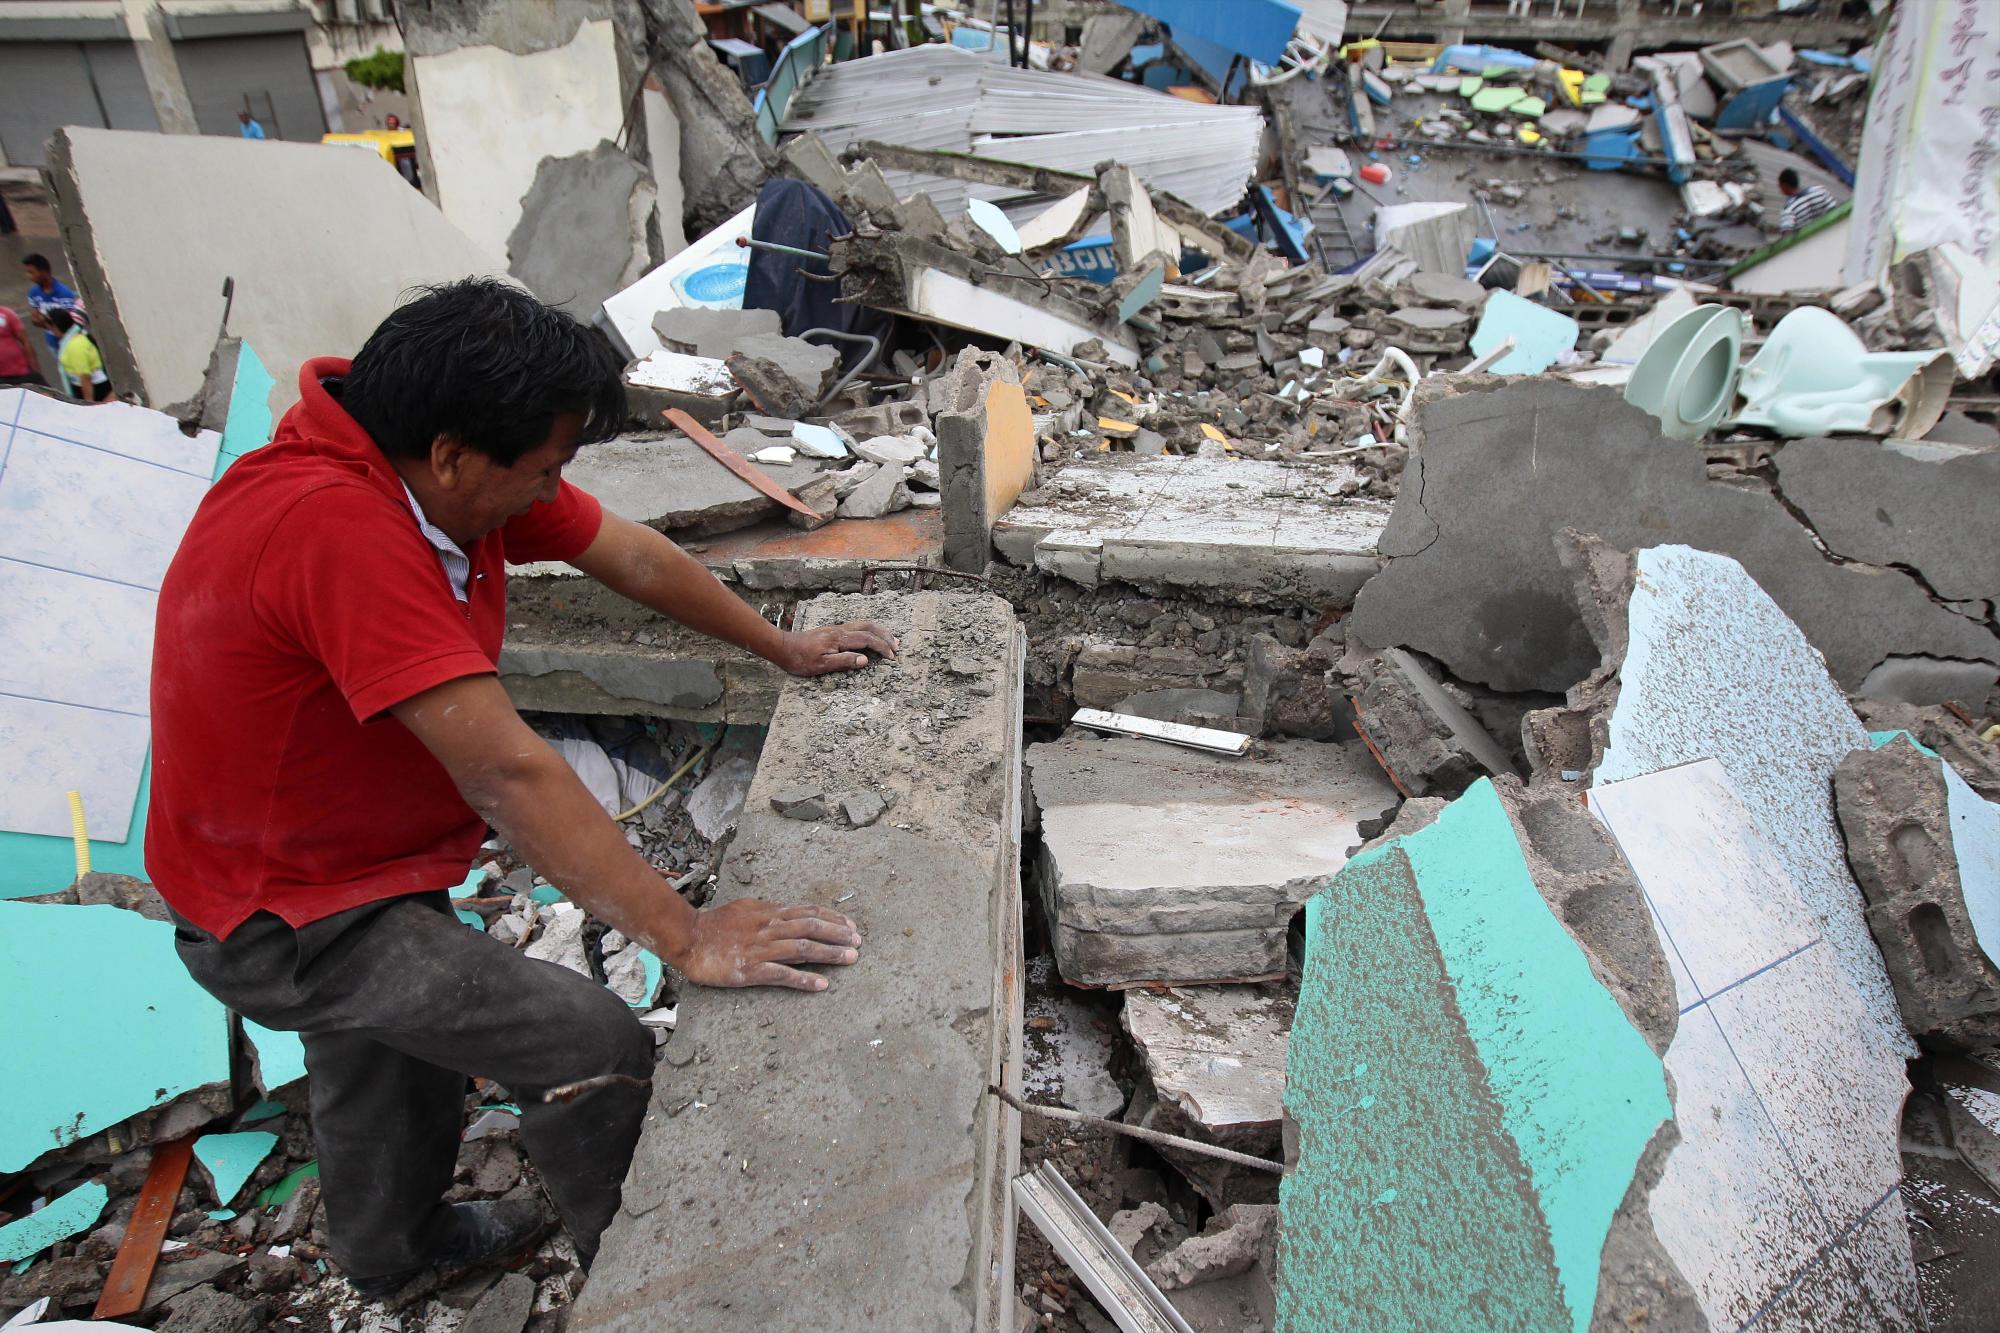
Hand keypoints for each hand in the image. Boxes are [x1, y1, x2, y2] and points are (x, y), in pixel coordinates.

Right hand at [677, 899, 861, 990]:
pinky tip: (822, 984)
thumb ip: (770, 912)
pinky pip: (783, 974)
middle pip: (811, 926)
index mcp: (769, 912)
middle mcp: (769, 927)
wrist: (688, 938)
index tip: (851, 925)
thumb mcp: (747, 909)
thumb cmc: (716, 925)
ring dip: (830, 953)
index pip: (808, 911)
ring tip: (851, 959)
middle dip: (838, 934)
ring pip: (803, 947)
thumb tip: (792, 915)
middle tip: (858, 942)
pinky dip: (804, 979)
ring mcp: (761, 948)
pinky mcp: (751, 969)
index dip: (832, 917)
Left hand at [776, 620, 897, 675]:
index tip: (892, 657)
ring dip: (878, 631)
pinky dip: (868, 631)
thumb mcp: (822, 665)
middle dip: (885, 635)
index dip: (882, 647)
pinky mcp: (832, 631)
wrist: (783, 648)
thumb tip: (865, 660)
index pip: (867, 640)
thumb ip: (845, 661)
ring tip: (888, 639)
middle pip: (868, 627)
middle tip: (897, 646)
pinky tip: (869, 637)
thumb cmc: (801, 660)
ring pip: (863, 624)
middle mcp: (840, 630)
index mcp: (839, 639)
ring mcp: (836, 629)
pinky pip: (856, 627)